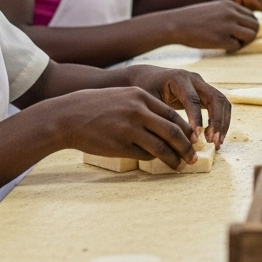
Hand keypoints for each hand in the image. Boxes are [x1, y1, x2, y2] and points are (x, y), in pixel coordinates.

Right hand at [35, 86, 196, 169]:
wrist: (67, 116)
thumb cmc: (96, 107)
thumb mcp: (122, 98)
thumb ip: (144, 107)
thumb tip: (168, 124)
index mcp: (140, 96)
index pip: (172, 114)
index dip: (186, 129)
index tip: (193, 139)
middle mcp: (138, 111)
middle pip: (173, 131)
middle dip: (187, 146)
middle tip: (194, 156)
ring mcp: (129, 129)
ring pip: (162, 146)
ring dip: (175, 158)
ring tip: (181, 165)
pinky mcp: (120, 145)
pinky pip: (144, 155)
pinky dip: (154, 160)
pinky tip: (159, 164)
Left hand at [122, 65, 231, 147]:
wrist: (146, 77)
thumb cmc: (144, 89)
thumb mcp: (146, 100)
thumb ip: (158, 116)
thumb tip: (168, 140)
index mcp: (178, 79)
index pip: (193, 99)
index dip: (197, 119)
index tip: (196, 139)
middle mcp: (194, 79)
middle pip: (215, 98)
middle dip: (217, 121)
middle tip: (213, 142)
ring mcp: (202, 84)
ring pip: (222, 102)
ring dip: (223, 123)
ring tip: (217, 143)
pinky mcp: (205, 93)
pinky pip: (220, 105)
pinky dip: (221, 121)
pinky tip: (216, 138)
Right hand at [162, 1, 258, 50]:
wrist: (176, 24)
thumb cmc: (193, 19)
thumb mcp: (214, 9)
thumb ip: (229, 14)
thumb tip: (244, 27)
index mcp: (230, 5)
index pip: (252, 16)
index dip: (249, 26)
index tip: (240, 33)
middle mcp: (231, 14)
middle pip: (255, 26)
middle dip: (250, 35)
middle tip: (239, 41)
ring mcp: (227, 26)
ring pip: (250, 36)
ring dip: (244, 43)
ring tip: (232, 44)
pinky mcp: (221, 39)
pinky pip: (237, 46)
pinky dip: (233, 49)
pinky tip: (224, 48)